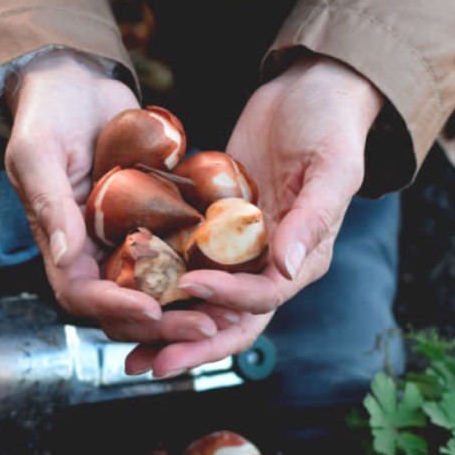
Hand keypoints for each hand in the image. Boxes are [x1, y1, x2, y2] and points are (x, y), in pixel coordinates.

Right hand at [4, 51, 230, 344]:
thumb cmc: (47, 112)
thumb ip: (49, 203)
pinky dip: (204, 269)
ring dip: (188, 307)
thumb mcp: (38, 152)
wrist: (76, 79)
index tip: (150, 309)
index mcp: (59, 243)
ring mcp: (125, 237)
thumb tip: (67, 259)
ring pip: (157, 289)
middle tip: (205, 327)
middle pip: (124, 305)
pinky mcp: (155, 219)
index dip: (115, 308)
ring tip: (226, 314)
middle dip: (162, 324)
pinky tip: (238, 275)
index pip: (82, 294)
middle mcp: (93, 250)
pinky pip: (179, 253)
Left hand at [124, 54, 384, 376]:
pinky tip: (120, 293)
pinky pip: (182, 265)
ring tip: (127, 352)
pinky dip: (156, 285)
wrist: (311, 90)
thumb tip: (284, 267)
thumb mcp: (334, 166)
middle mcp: (268, 266)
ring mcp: (237, 251)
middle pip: (227, 321)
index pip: (262, 300)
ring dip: (166, 329)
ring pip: (200, 304)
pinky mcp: (212, 230)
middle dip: (188, 346)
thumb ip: (312, 218)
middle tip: (148, 364)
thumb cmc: (331, 124)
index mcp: (302, 260)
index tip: (191, 288)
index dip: (227, 301)